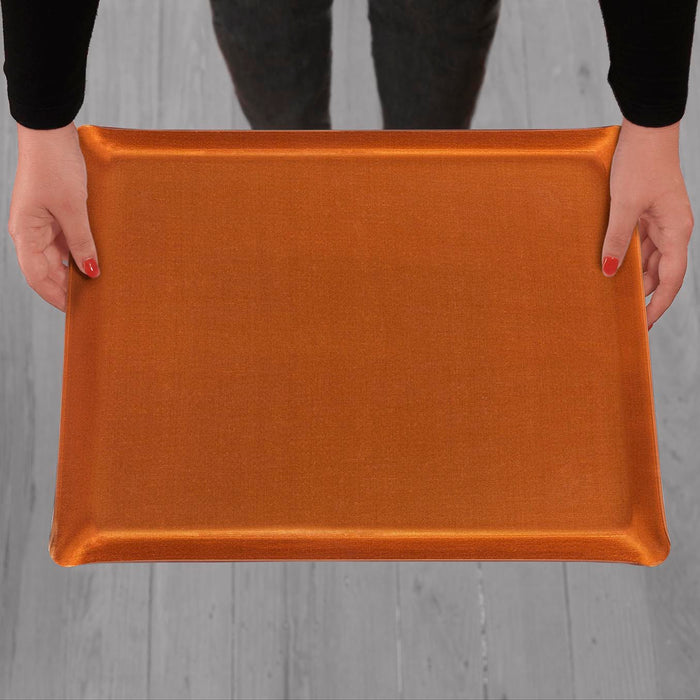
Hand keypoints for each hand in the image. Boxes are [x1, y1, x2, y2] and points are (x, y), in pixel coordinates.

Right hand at [7, 121, 99, 312]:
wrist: (51, 133)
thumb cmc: (55, 166)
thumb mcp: (74, 209)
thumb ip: (82, 243)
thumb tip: (91, 273)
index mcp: (25, 234)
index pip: (37, 277)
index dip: (56, 297)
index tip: (76, 312)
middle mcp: (30, 232)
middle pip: (47, 271)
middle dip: (67, 289)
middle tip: (93, 303)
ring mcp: (42, 224)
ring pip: (57, 258)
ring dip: (74, 272)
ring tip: (98, 287)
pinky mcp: (55, 215)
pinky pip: (66, 243)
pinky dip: (79, 254)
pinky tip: (96, 262)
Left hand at [601, 117, 693, 329]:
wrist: (646, 131)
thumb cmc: (640, 163)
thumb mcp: (624, 205)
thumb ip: (618, 239)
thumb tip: (611, 271)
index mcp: (677, 230)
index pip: (672, 278)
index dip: (659, 303)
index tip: (644, 324)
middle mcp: (674, 229)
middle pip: (662, 272)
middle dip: (646, 294)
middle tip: (623, 315)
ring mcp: (662, 221)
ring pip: (651, 258)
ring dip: (636, 275)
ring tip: (615, 295)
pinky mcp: (649, 213)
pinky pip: (641, 243)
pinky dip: (629, 256)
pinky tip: (613, 266)